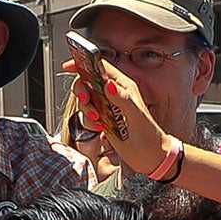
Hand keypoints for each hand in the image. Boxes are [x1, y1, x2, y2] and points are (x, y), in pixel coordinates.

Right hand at [60, 57, 167, 176]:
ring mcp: (107, 106)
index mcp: (123, 85)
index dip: (83, 62)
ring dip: (86, 109)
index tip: (69, 66)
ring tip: (98, 119)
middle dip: (81, 89)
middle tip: (86, 100)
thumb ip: (122, 99)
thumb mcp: (136, 116)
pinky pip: (88, 115)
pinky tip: (100, 128)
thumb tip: (108, 84)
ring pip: (86, 98)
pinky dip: (89, 122)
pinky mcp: (103, 119)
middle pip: (88, 80)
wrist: (151, 157)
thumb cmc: (150, 137)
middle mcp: (114, 93)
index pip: (100, 66)